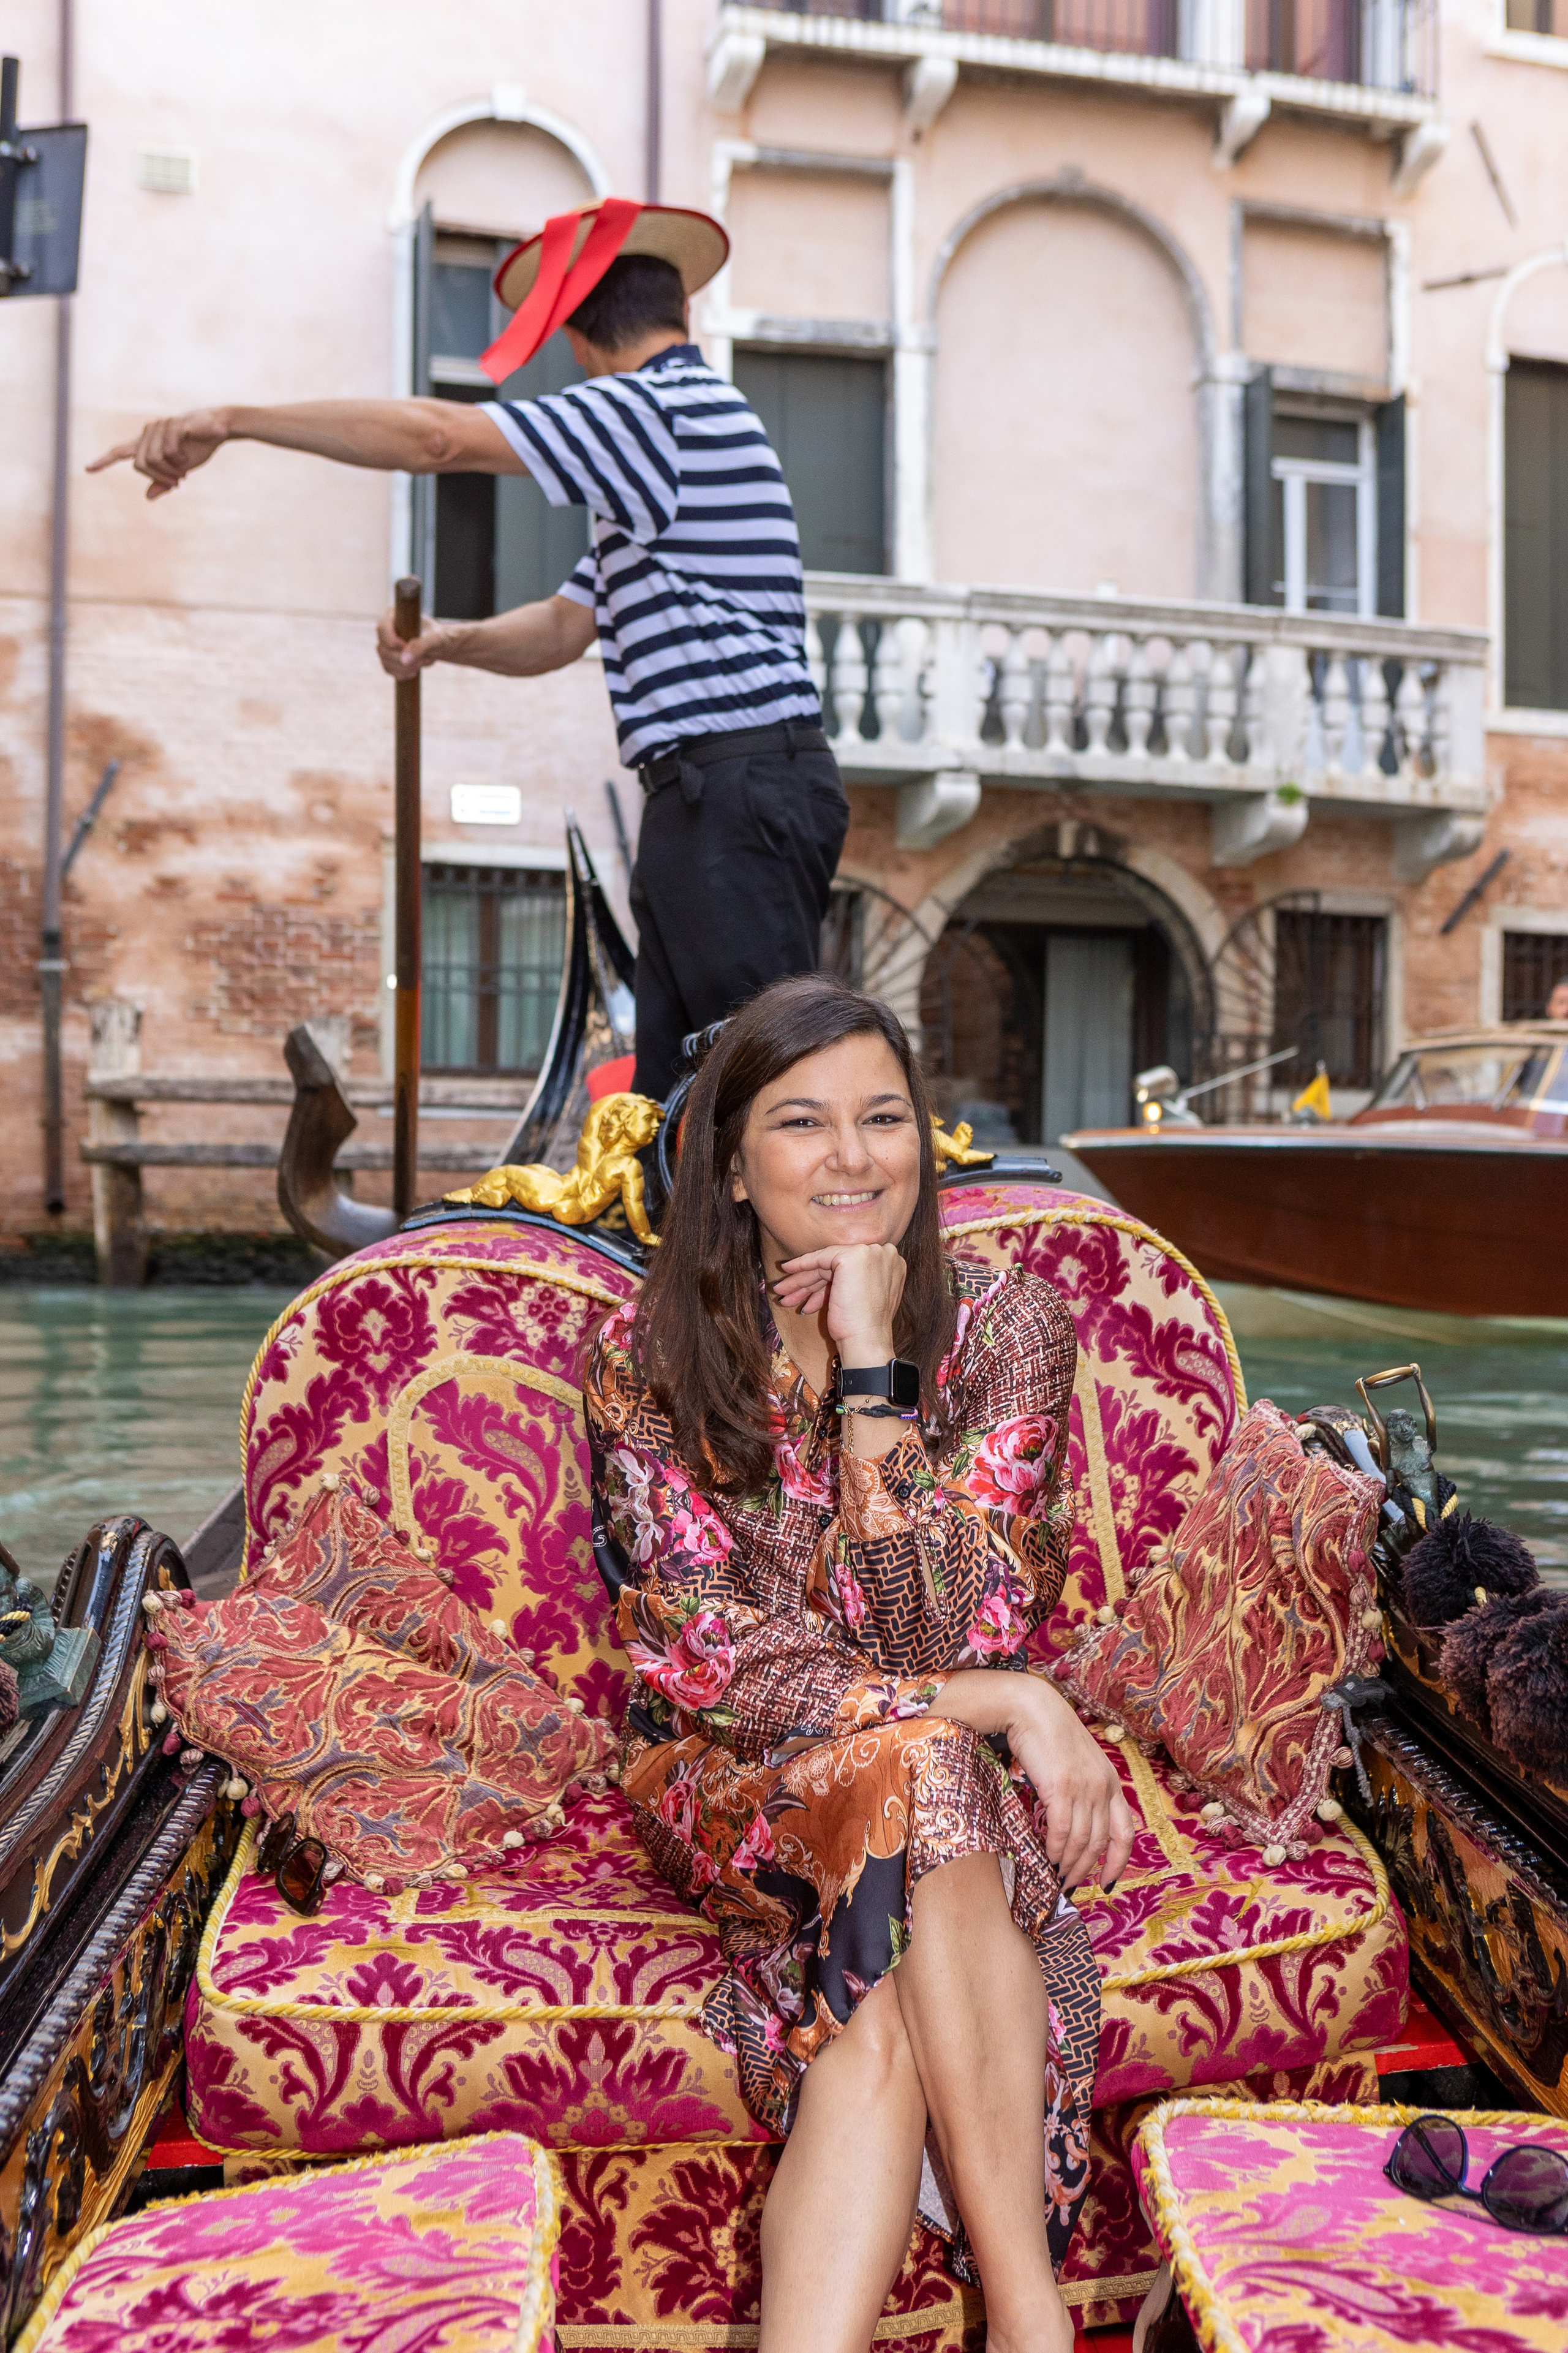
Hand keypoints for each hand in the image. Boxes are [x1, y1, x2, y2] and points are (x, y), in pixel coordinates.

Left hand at [87, 408, 229, 499]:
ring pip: (152, 459)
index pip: (121, 452)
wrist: (218, 427)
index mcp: (147, 443)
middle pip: (140, 464)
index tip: (88, 469)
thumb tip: (148, 496)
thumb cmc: (199, 446)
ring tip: (184, 470)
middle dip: (158, 477)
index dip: (105, 461)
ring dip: (171, 470)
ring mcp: (158, 426)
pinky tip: (188, 455)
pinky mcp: (171, 425)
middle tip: (177, 482)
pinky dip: (180, 460)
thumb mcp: (181, 469)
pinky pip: (168, 451)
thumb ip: (164, 481)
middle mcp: (148, 432)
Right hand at [376, 608, 452, 677]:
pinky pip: (389, 669)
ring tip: (422, 662)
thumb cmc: (440, 637)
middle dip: (403, 659)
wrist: (441, 645)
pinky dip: (403, 673)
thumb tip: (404, 659)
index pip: (382, 628)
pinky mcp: (388, 658)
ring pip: (385, 661)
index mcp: (395, 615)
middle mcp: (387, 629)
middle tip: (422, 659)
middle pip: (383, 649)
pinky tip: (415, 670)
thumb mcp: (436, 639)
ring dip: (405, 668)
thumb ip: (421, 646)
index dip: (393, 642)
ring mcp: (386, 644)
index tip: (408, 647)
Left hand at [771, 1241, 904, 1360]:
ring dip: (801, 1280)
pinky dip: (801, 1265)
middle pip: (837, 1266)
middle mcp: (885, 1253)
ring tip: (782, 1292)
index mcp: (892, 1264)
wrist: (866, 1341)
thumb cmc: (864, 1327)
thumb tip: (821, 1281)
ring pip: (826, 1264)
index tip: (806, 1287)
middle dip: (810, 1281)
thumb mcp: (861, 1297)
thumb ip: (852, 1281)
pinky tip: (787, 1270)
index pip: (850, 1268)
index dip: (825, 1278)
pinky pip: (820, 1258)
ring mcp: (870, 1253)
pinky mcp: (852, 1257)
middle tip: (788, 1292)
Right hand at [1004, 1677, 1136, 1890]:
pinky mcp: (1060, 1786)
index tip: (1106, 1883)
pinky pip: (1060, 1830)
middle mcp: (1102, 1787)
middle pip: (1099, 1842)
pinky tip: (1046, 1857)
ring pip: (1080, 1840)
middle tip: (1070, 1885)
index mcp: (1111, 1783)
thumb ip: (1085, 1791)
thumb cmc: (1049, 1735)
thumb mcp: (1079, 1763)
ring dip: (1068, 1863)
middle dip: (1085, 1869)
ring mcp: (1083, 1787)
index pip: (1125, 1832)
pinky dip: (1054, 1848)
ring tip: (1056, 1876)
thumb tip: (1076, 1828)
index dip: (1118, 1862)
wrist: (1031, 1707)